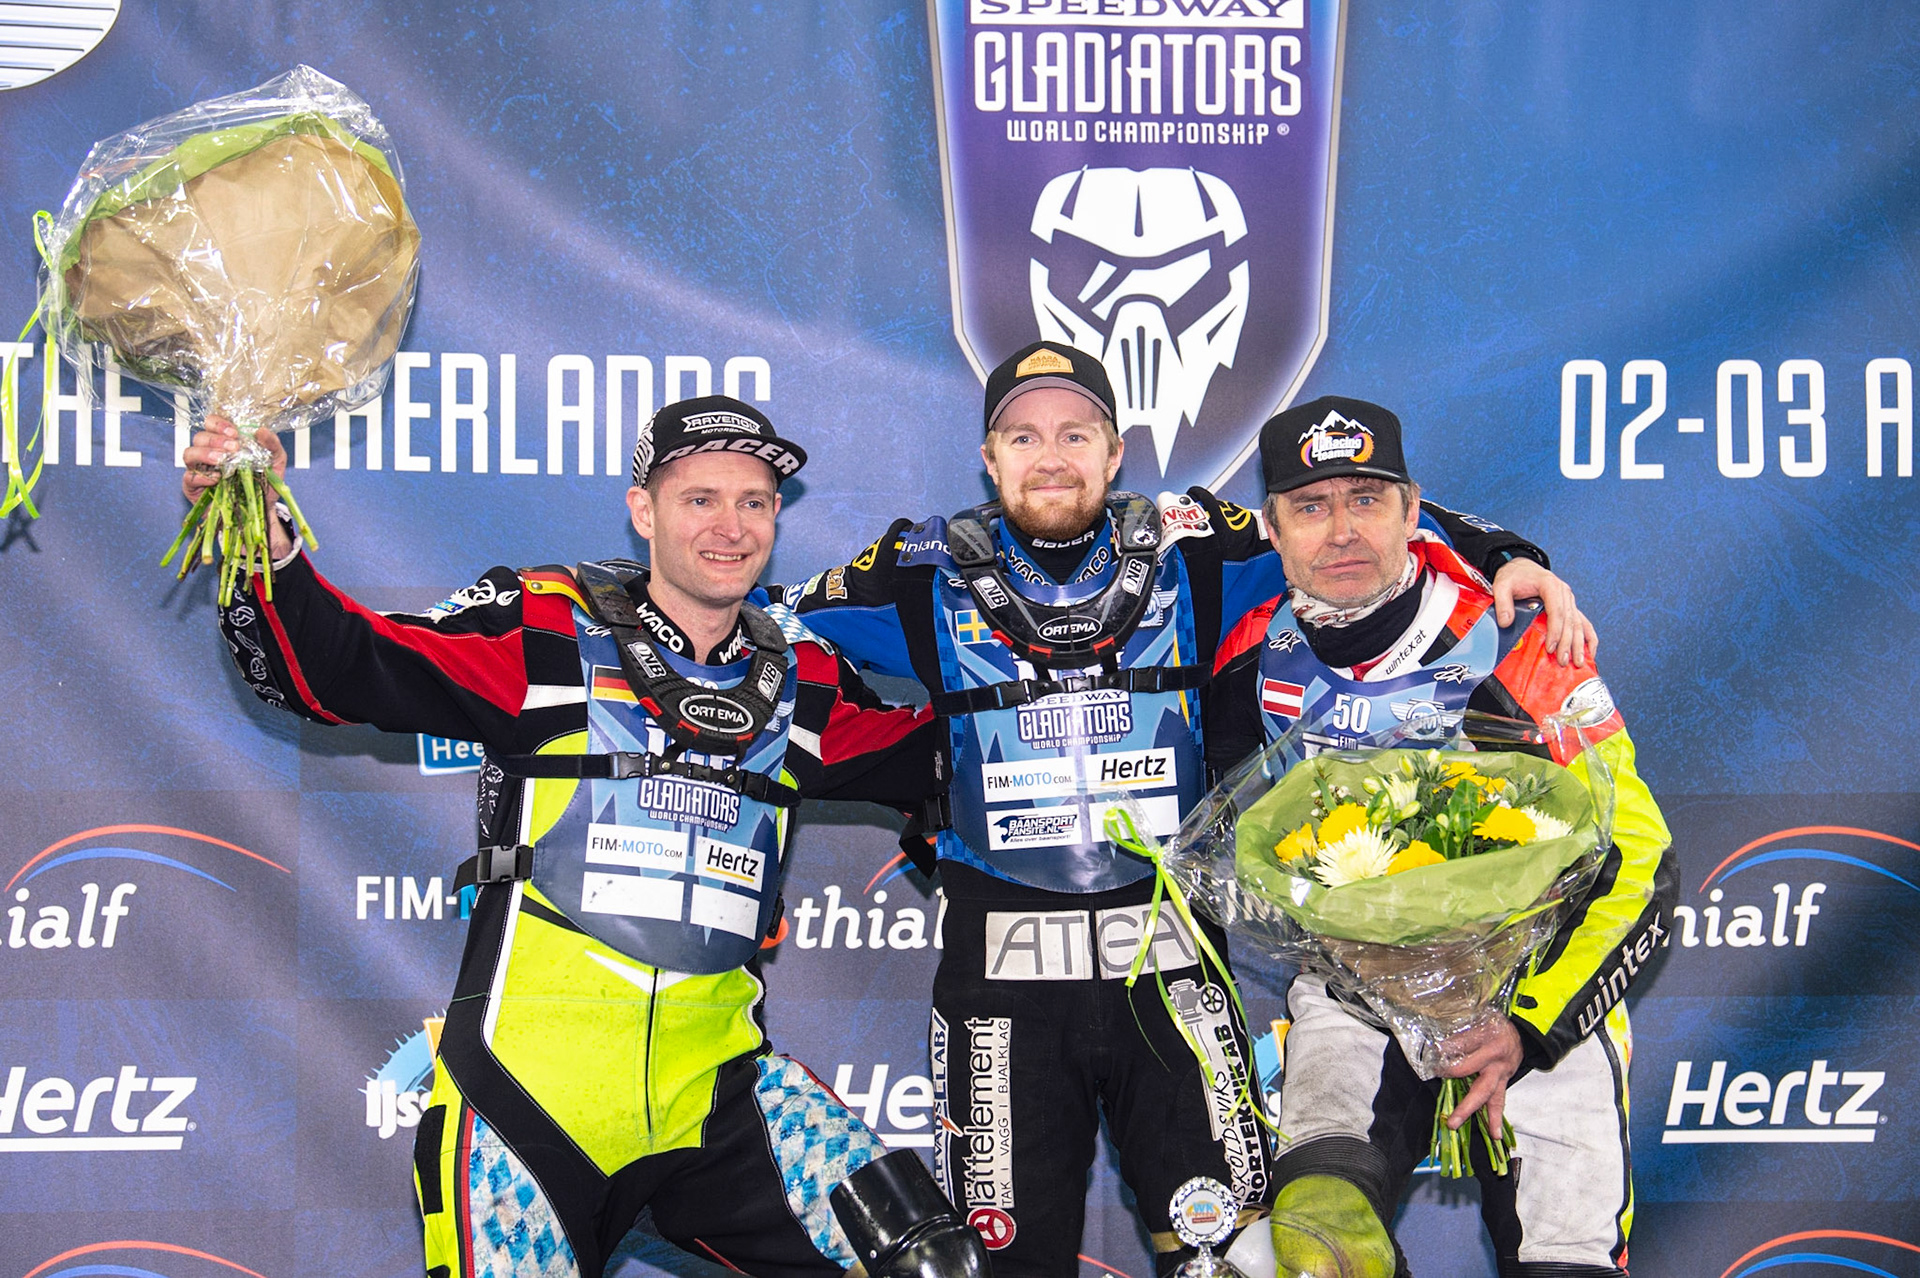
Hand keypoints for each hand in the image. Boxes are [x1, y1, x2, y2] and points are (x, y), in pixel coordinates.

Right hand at [181, 416, 286, 499]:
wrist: (262, 510)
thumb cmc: (264, 483)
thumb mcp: (275, 462)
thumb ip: (272, 444)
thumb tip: (261, 430)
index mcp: (225, 442)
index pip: (212, 423)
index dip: (219, 423)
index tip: (235, 432)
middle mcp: (208, 452)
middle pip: (199, 436)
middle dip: (215, 439)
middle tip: (233, 448)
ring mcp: (199, 469)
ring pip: (189, 453)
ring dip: (205, 453)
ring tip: (222, 460)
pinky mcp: (193, 488)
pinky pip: (189, 477)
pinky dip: (202, 476)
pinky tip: (217, 478)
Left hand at [1437, 1016, 1524, 1133]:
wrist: (1521, 1034)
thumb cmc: (1494, 1025)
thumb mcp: (1477, 1018)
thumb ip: (1458, 1031)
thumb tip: (1435, 1045)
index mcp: (1486, 1037)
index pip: (1460, 1046)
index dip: (1443, 1052)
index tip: (1430, 1059)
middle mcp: (1493, 1057)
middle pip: (1470, 1071)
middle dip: (1448, 1076)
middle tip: (1437, 1088)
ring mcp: (1500, 1072)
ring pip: (1485, 1093)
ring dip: (1468, 1109)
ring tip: (1455, 1123)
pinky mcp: (1502, 1082)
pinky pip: (1498, 1101)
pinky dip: (1496, 1119)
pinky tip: (1495, 1135)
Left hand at [1490, 559, 1595, 666]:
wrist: (1521, 567)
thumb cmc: (1515, 576)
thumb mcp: (1502, 586)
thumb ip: (1503, 603)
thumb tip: (1506, 622)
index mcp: (1550, 586)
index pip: (1557, 612)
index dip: (1555, 631)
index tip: (1551, 647)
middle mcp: (1564, 593)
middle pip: (1570, 621)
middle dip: (1567, 643)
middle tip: (1563, 660)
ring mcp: (1569, 600)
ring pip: (1578, 624)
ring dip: (1579, 644)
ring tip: (1577, 662)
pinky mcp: (1569, 606)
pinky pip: (1583, 622)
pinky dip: (1588, 637)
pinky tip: (1590, 652)